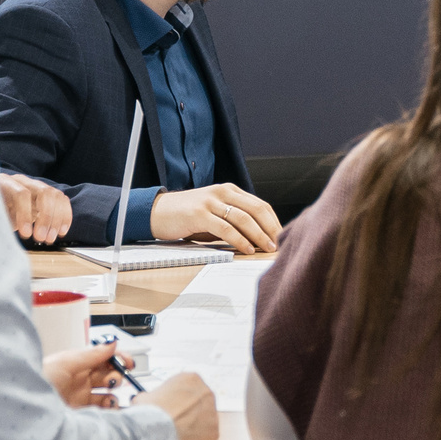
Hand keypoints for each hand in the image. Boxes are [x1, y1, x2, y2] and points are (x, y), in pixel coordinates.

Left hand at [0, 174, 72, 244]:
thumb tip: (3, 236)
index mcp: (6, 183)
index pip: (22, 194)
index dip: (25, 215)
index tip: (26, 235)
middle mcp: (24, 181)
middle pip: (44, 193)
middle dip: (45, 218)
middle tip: (41, 238)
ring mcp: (38, 186)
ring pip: (56, 196)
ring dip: (57, 220)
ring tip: (50, 239)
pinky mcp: (48, 194)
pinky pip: (63, 201)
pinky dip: (65, 217)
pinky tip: (61, 231)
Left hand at [43, 344, 127, 408]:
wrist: (24, 408)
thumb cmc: (38, 380)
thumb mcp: (66, 362)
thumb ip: (92, 354)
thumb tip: (113, 343)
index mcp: (77, 364)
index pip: (104, 358)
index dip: (118, 358)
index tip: (129, 362)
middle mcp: (81, 381)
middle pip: (108, 375)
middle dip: (116, 376)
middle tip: (113, 380)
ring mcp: (81, 399)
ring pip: (107, 394)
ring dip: (114, 394)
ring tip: (109, 398)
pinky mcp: (81, 415)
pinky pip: (102, 412)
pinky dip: (110, 411)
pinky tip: (108, 409)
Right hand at [136, 373, 218, 439]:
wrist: (157, 432)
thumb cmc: (149, 412)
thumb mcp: (143, 398)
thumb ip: (150, 397)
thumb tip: (144, 401)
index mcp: (191, 378)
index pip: (187, 387)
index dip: (177, 398)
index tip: (170, 407)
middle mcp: (206, 391)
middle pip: (198, 402)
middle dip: (188, 411)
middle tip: (175, 421)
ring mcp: (213, 411)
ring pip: (204, 419)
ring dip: (193, 425)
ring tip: (177, 434)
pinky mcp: (214, 431)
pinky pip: (205, 436)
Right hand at [151, 184, 282, 253]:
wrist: (158, 212)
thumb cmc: (187, 216)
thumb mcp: (214, 212)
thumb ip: (233, 219)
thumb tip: (258, 238)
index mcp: (229, 190)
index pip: (260, 204)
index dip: (273, 221)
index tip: (283, 236)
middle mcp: (222, 192)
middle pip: (256, 209)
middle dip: (271, 228)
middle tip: (280, 243)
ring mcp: (211, 202)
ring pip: (243, 218)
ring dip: (259, 235)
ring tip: (268, 248)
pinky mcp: (199, 214)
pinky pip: (225, 228)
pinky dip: (239, 239)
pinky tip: (247, 248)